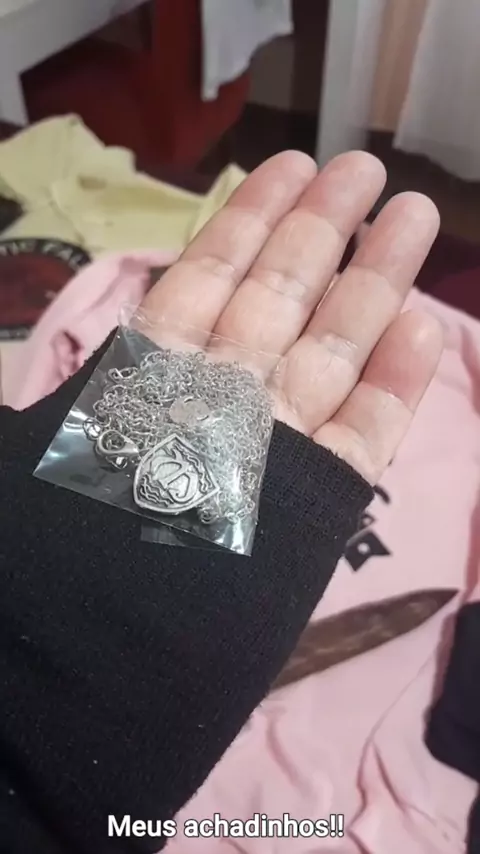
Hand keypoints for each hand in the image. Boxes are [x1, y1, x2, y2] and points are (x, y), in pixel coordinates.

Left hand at [141, 151, 441, 484]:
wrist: (136, 614)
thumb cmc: (108, 505)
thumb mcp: (109, 398)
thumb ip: (153, 338)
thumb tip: (197, 275)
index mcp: (164, 370)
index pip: (212, 280)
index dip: (250, 222)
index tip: (289, 167)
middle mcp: (226, 397)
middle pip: (282, 303)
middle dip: (321, 231)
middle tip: (363, 167)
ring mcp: (281, 443)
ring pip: (334, 353)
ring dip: (376, 283)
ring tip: (414, 210)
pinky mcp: (326, 490)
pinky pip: (365, 434)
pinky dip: (395, 385)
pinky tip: (423, 328)